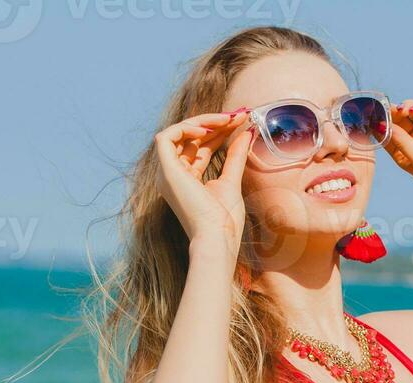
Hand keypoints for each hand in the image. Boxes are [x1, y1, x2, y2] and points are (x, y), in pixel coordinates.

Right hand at [153, 110, 255, 257]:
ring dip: (202, 122)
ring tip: (227, 119)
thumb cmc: (224, 221)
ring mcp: (167, 173)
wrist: (217, 238)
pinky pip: (166, 137)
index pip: (199, 147)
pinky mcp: (166, 171)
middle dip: (214, 122)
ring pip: (177, 133)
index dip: (219, 131)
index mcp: (186, 180)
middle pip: (189, 138)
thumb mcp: (232, 181)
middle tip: (239, 114)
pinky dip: (185, 129)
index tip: (241, 120)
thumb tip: (246, 132)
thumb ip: (236, 156)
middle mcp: (173, 175)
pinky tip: (208, 130)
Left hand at [386, 99, 412, 213]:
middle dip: (393, 113)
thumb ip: (402, 142)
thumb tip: (384, 124)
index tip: (370, 118)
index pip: (389, 135)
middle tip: (385, 109)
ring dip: (407, 107)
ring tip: (401, 110)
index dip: (380, 125)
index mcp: (406, 154)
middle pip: (401, 121)